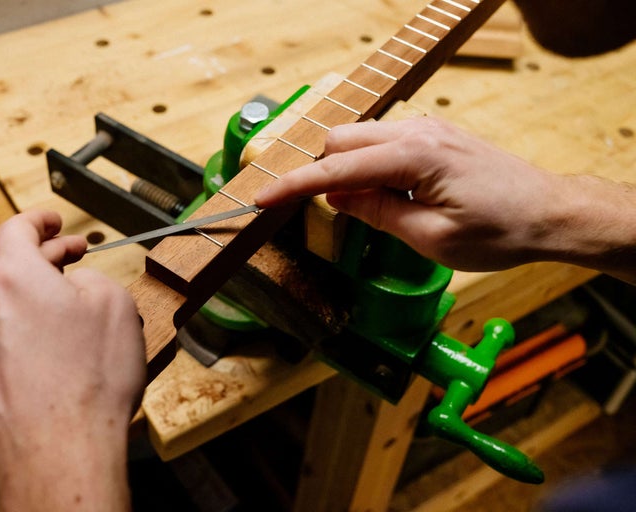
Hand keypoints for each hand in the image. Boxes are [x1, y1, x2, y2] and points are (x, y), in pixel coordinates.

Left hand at [0, 210, 144, 510]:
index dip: (40, 220)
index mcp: (14, 276)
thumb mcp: (116, 306)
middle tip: (74, 261)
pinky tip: (56, 358)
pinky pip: (1, 343)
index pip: (17, 229)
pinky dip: (26, 338)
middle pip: (12, 269)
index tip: (52, 221)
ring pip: (7, 308)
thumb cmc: (86, 386)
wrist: (58, 453)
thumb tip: (79, 283)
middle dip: (48, 262)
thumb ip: (93, 278)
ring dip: (37, 303)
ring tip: (74, 320)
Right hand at [255, 117, 635, 279]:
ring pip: (360, 139)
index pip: (336, 170)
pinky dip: (367, 165)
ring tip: (357, 209)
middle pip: (341, 141)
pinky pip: (383, 142)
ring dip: (345, 170)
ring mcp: (427, 128)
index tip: (261, 197)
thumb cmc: (499, 231)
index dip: (294, 185)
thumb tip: (334, 198)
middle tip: (317, 213)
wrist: (549, 212)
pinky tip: (381, 194)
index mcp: (415, 157)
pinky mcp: (433, 135)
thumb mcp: (431, 238)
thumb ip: (377, 213)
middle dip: (319, 173)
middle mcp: (417, 132)